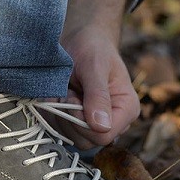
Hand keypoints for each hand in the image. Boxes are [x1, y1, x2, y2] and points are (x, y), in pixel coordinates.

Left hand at [57, 0, 139, 148]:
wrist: (80, 40)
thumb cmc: (92, 47)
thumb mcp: (95, 67)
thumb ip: (98, 95)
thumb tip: (101, 126)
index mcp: (126, 109)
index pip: (104, 135)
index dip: (82, 122)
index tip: (73, 97)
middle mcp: (114, 121)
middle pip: (86, 140)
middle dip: (69, 117)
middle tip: (67, 91)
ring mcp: (95, 123)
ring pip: (71, 137)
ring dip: (59, 114)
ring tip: (64, 90)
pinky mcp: (78, 122)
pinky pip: (60, 130)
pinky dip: (52, 114)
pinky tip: (58, 95)